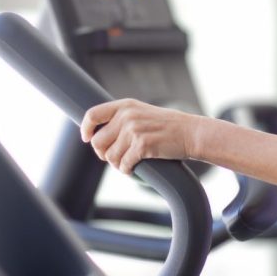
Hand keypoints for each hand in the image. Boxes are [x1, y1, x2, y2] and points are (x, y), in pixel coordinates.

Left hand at [80, 98, 199, 175]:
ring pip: (109, 157)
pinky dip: (127, 170)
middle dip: (103, 153)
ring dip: (117, 164)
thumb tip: (97, 134)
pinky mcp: (142, 145)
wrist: (191, 133)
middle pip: (97, 141)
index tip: (86, 138)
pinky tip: (134, 168)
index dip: (86, 129)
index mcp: (125, 106)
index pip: (93, 115)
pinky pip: (123, 165)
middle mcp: (127, 116)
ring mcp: (134, 130)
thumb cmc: (167, 126)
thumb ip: (122, 119)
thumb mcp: (142, 113)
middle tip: (115, 156)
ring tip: (128, 162)